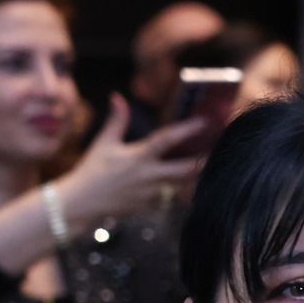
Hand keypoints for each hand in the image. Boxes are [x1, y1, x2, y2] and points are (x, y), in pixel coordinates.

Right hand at [56, 94, 207, 224]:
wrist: (83, 203)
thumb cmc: (92, 169)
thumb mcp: (104, 142)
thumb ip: (117, 120)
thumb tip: (117, 96)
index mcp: (139, 156)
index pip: (167, 140)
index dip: (187, 130)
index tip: (204, 122)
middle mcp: (149, 175)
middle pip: (186, 169)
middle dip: (204, 161)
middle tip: (220, 150)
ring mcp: (153, 193)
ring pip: (182, 184)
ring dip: (194, 175)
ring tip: (209, 164)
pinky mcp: (152, 205)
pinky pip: (169, 195)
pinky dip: (176, 188)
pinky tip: (185, 183)